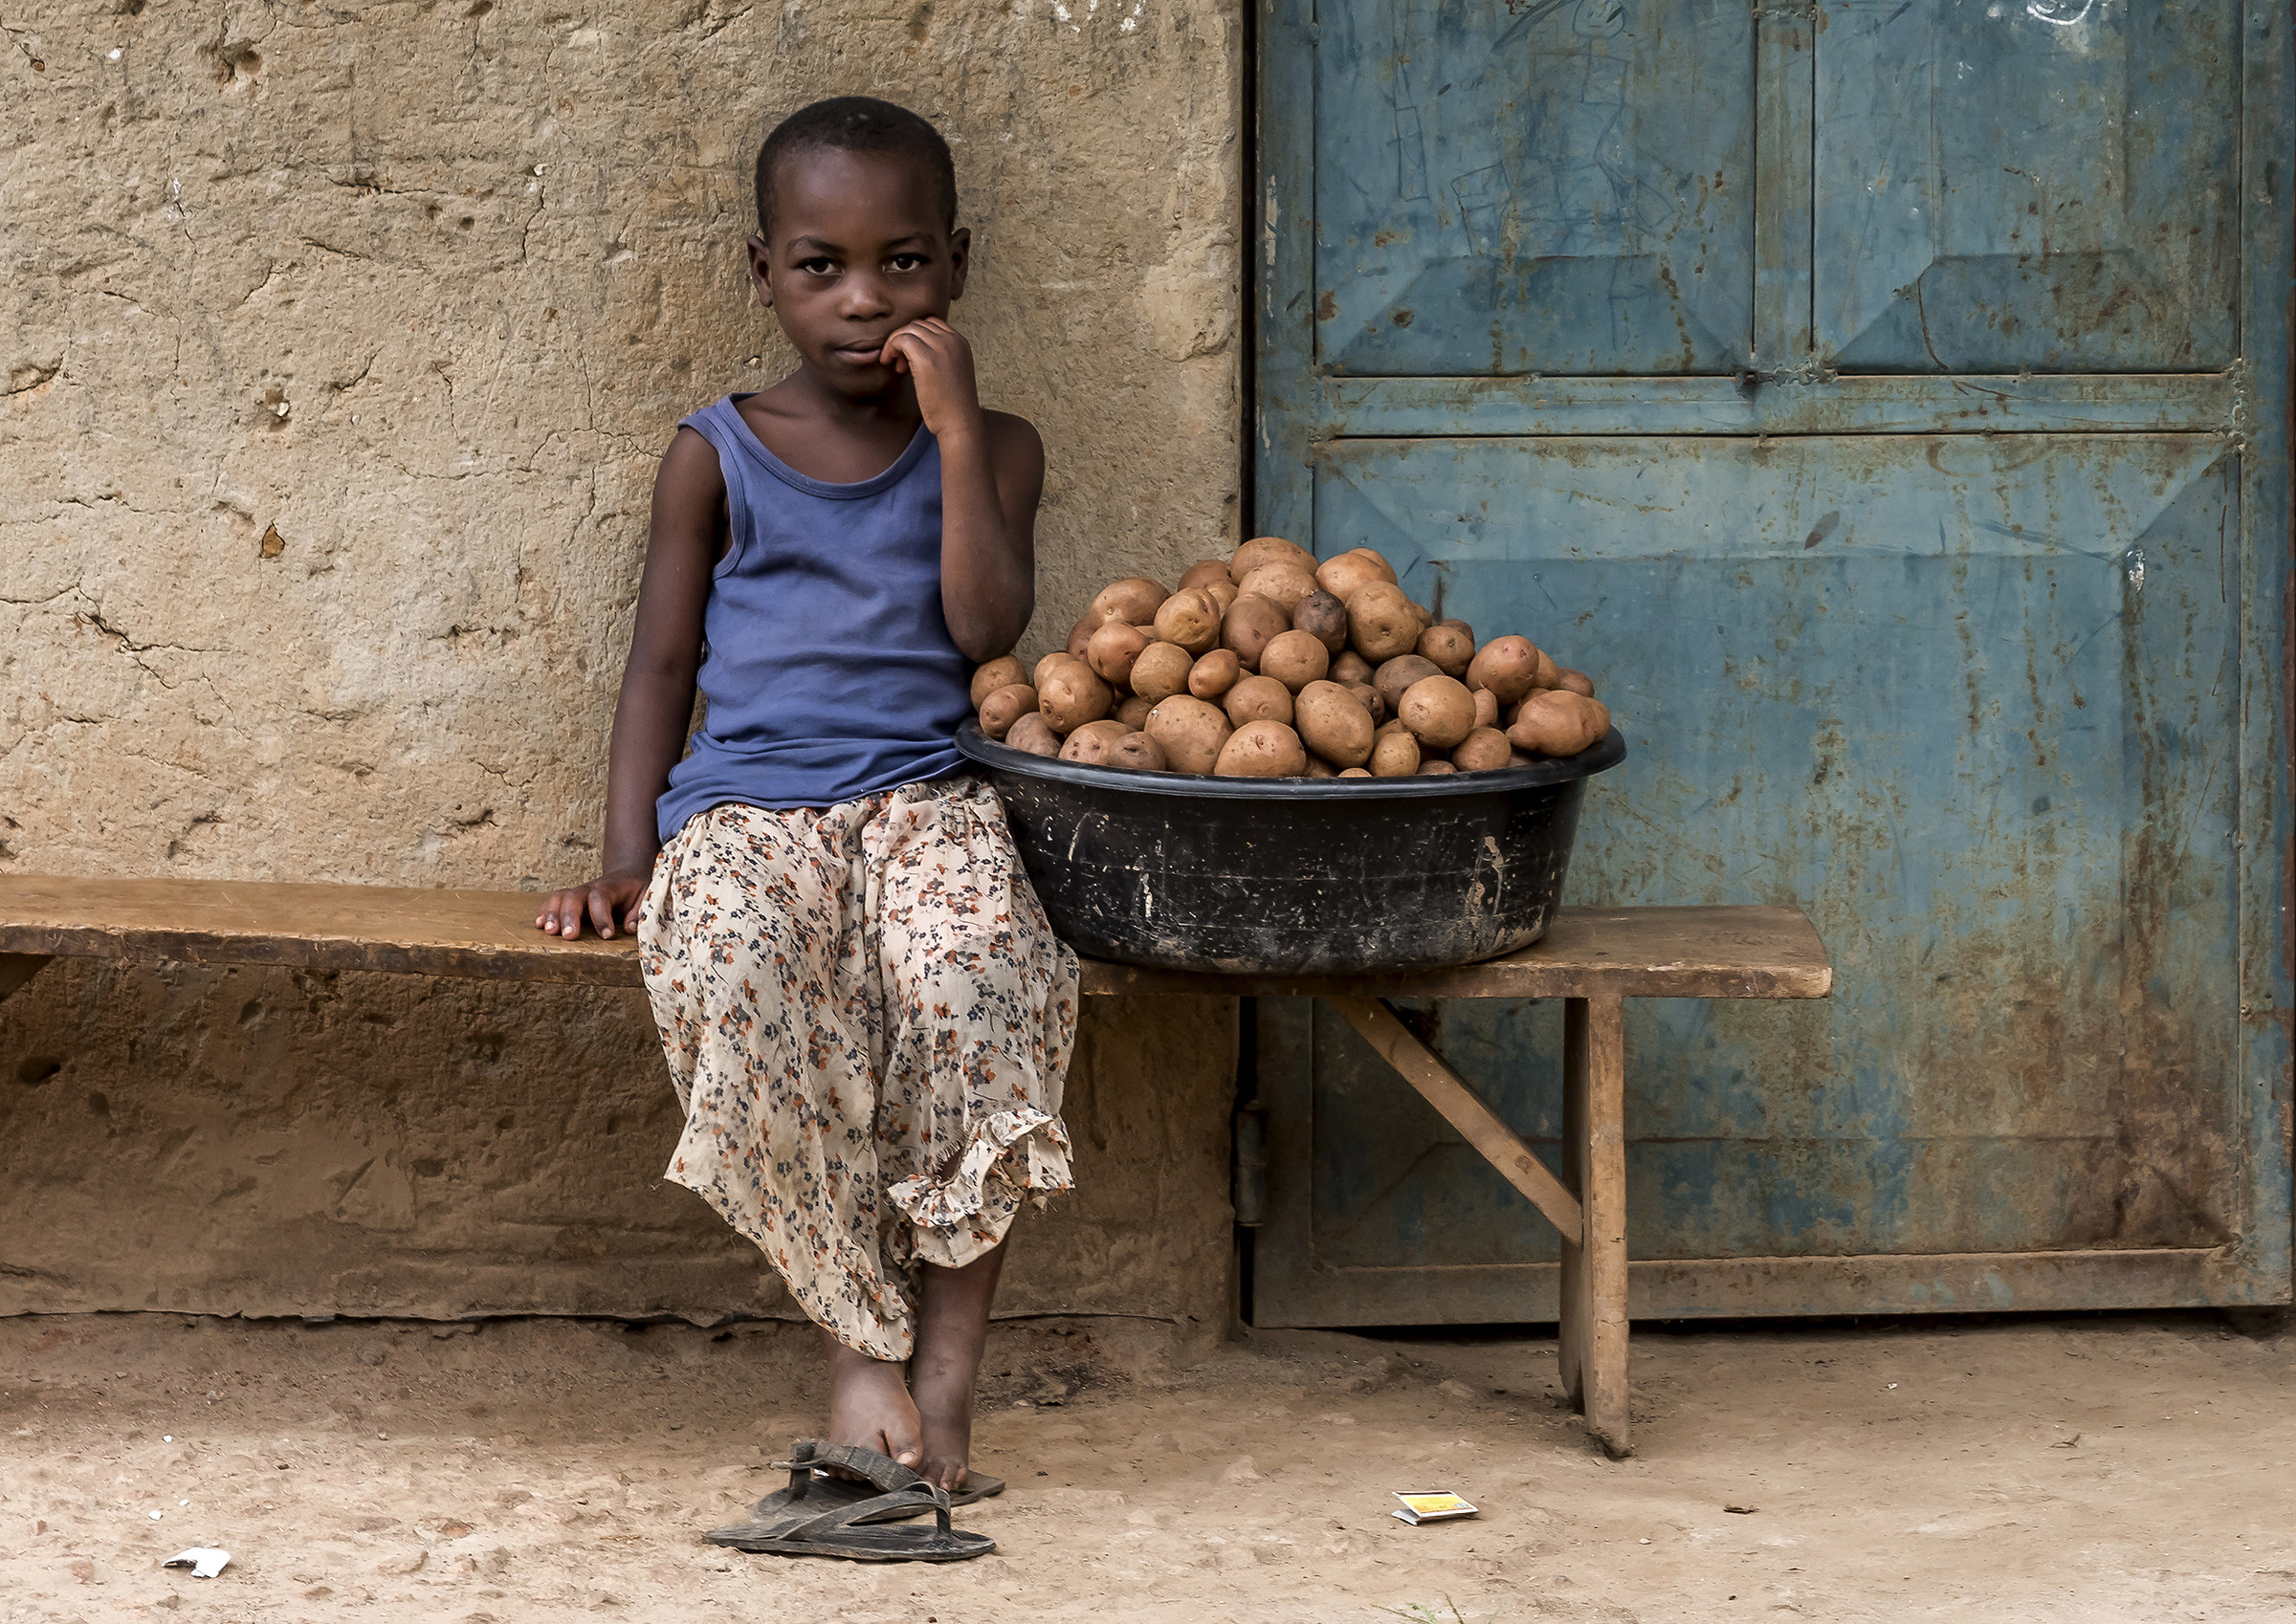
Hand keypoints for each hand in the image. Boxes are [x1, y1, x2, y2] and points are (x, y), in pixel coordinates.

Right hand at [535, 871, 647, 939]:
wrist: (627, 874)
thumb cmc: (636, 889)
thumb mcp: (646, 896)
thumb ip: (639, 911)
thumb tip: (630, 928)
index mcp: (611, 887)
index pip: (601, 898)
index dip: (602, 916)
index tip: (607, 936)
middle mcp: (591, 888)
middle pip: (574, 896)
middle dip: (569, 916)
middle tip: (568, 936)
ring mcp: (578, 893)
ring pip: (560, 897)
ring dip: (551, 914)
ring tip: (549, 932)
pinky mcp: (570, 899)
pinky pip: (553, 901)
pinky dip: (544, 912)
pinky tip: (539, 925)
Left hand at [880, 317, 982, 443]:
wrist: (959, 422)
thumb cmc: (952, 405)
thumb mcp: (952, 372)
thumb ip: (941, 356)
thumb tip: (915, 350)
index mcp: (961, 342)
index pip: (932, 324)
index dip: (917, 337)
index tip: (910, 358)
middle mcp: (953, 340)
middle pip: (919, 325)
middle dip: (906, 340)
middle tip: (900, 364)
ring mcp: (941, 347)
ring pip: (909, 330)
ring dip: (897, 344)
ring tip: (897, 367)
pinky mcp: (926, 358)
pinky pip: (902, 339)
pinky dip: (892, 348)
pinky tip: (891, 365)